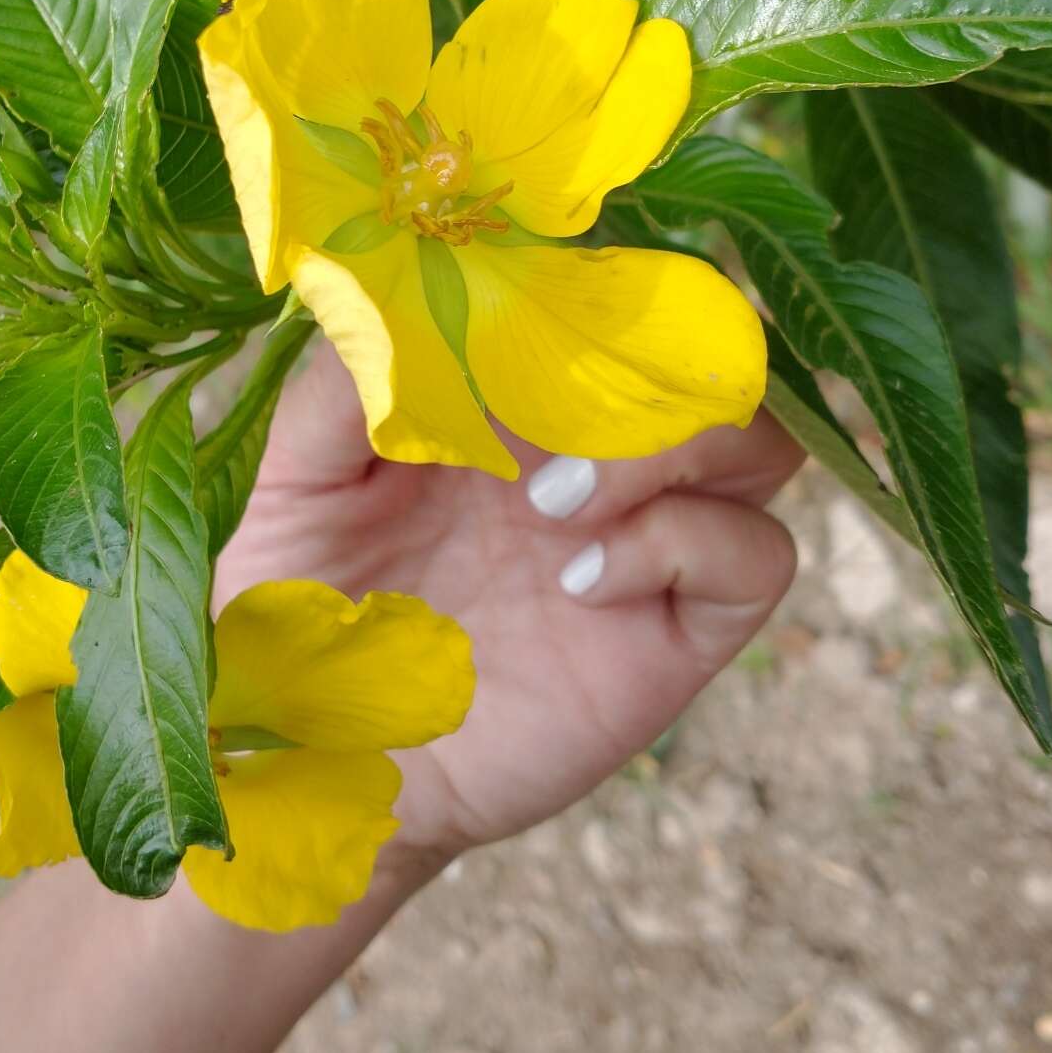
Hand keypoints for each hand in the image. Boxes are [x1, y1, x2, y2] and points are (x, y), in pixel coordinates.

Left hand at [216, 341, 802, 867]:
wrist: (319, 763)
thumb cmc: (300, 611)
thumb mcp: (292, 479)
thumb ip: (343, 385)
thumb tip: (394, 290)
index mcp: (513, 398)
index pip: (610, 296)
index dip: (585, 289)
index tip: (508, 318)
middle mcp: (595, 455)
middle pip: (711, 350)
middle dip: (650, 358)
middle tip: (542, 417)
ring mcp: (643, 540)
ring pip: (759, 440)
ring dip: (678, 444)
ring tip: (553, 503)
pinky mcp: (673, 633)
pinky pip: (758, 555)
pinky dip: (684, 543)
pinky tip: (579, 581)